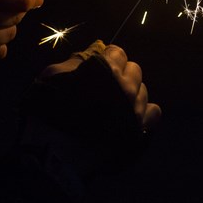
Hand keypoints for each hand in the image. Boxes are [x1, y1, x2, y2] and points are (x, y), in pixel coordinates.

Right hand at [40, 41, 161, 132]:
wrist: (54, 153)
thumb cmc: (48, 110)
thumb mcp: (53, 75)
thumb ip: (76, 60)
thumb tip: (95, 50)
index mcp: (106, 69)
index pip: (118, 52)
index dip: (108, 58)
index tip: (101, 65)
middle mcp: (125, 86)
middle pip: (134, 70)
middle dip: (121, 74)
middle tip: (106, 86)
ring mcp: (134, 109)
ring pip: (143, 91)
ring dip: (131, 93)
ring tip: (115, 104)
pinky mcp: (138, 130)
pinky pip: (154, 113)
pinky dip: (145, 111)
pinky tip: (131, 115)